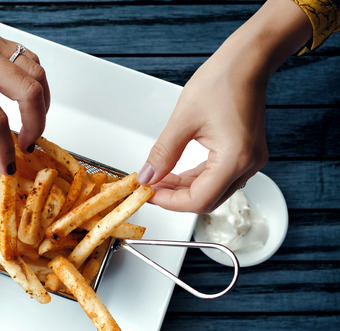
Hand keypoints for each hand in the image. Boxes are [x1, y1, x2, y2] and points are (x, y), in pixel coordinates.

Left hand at [0, 0, 49, 174]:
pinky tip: (28, 99)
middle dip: (36, 126)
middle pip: (29, 92)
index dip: (4, 146)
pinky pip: (29, 59)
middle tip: (26, 145)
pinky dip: (37, 83)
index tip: (7, 163)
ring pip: (37, 73)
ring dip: (42, 105)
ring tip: (31, 126)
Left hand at [137, 50, 269, 213]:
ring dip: (184, 189)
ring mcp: (250, 160)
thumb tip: (148, 175)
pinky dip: (195, 178)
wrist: (247, 62)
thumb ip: (163, 153)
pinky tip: (175, 172)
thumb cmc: (222, 82)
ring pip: (212, 191)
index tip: (148, 194)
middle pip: (207, 200)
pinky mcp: (246, 154)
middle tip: (150, 187)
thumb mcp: (183, 120)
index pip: (199, 200)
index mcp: (235, 158)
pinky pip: (218, 177)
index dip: (169, 201)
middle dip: (175, 197)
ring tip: (158, 178)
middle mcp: (247, 164)